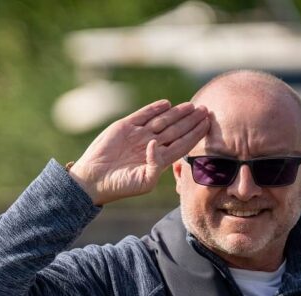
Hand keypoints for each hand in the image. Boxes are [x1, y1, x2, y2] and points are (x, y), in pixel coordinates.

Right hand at [68, 100, 209, 205]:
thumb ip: (156, 164)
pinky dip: (154, 109)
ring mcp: (138, 135)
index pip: (182, 143)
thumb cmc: (120, 185)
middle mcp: (150, 145)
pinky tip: (167, 104)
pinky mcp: (125, 126)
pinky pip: (143, 115)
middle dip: (191, 120)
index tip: (207, 124)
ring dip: (177, 113)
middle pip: (176, 129)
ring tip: (191, 106)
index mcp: (158, 159)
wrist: (94, 180)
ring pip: (162, 120)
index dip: (195, 133)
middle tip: (205, 109)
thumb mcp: (144, 181)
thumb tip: (156, 143)